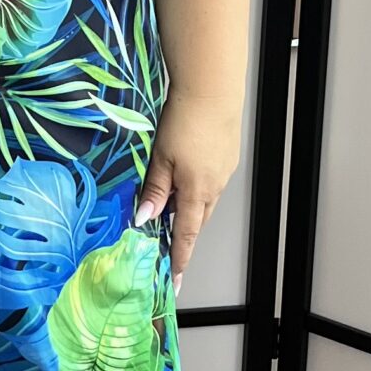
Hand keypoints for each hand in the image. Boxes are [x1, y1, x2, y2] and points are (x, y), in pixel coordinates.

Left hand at [133, 86, 242, 293]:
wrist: (211, 90)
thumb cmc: (185, 121)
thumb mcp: (161, 158)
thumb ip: (155, 190)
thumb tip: (145, 219)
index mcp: (196, 191)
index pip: (186, 235)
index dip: (179, 259)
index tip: (174, 280)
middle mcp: (214, 186)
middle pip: (196, 221)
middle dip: (183, 237)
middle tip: (169, 251)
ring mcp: (223, 172)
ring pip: (203, 201)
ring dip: (188, 210)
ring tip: (171, 210)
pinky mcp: (226, 157)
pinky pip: (210, 183)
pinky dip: (196, 190)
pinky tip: (185, 178)